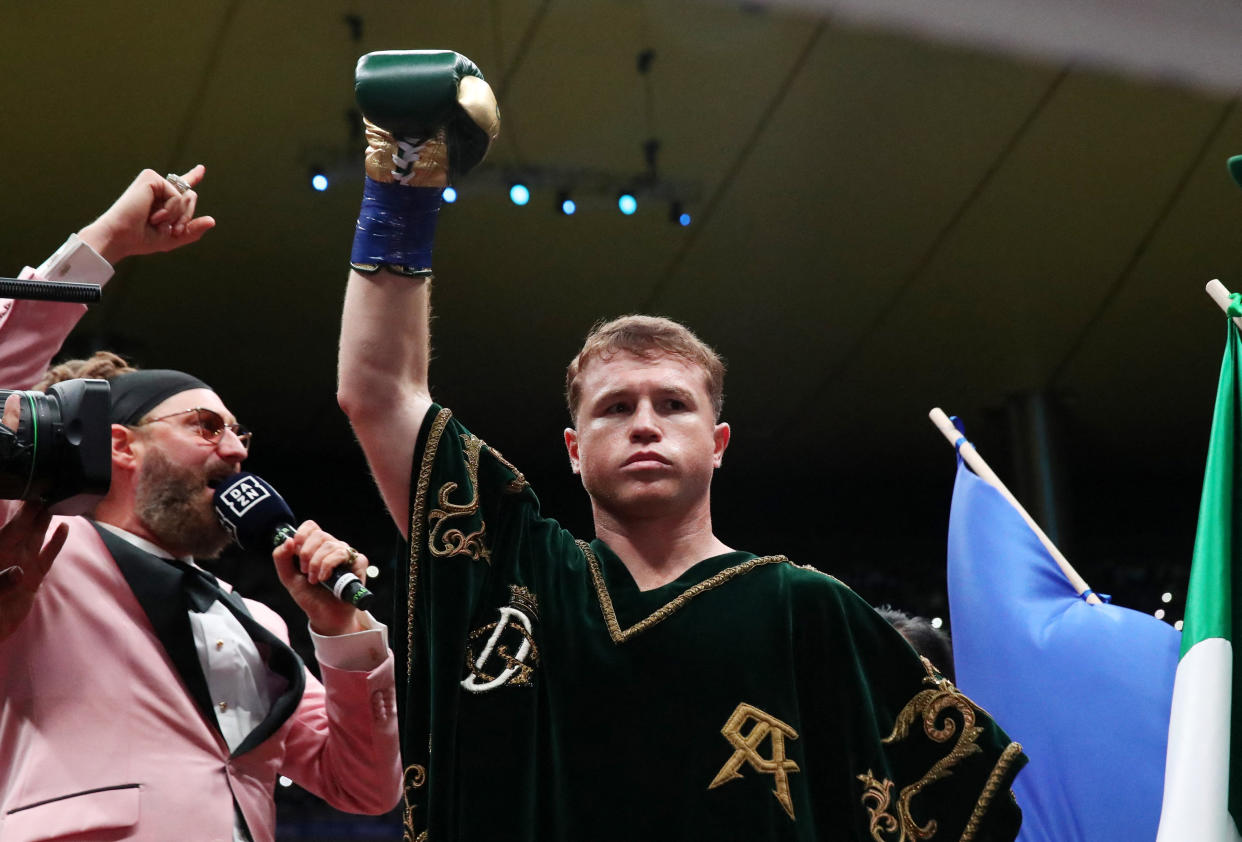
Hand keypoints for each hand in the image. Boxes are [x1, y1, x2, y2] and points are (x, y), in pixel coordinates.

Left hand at [0, 504, 68, 641]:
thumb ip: (2, 582)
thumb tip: (20, 572)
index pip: (12, 527)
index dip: (23, 511)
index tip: (35, 493)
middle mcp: (10, 556)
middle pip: (25, 526)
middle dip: (35, 508)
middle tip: (50, 488)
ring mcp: (23, 565)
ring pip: (36, 536)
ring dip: (46, 520)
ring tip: (57, 501)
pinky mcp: (34, 578)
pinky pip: (47, 556)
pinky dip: (56, 543)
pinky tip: (64, 529)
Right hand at [77, 166, 215, 264]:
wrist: (121, 237)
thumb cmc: (141, 239)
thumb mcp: (172, 238)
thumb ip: (192, 230)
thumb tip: (212, 221)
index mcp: (161, 200)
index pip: (181, 187)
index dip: (192, 177)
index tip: (201, 168)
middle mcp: (157, 187)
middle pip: (191, 197)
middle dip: (186, 218)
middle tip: (170, 230)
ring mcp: (153, 180)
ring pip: (186, 197)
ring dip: (177, 216)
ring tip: (156, 222)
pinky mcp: (151, 177)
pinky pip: (177, 195)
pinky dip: (170, 210)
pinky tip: (153, 215)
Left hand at [271, 519, 367, 635]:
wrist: (325, 616)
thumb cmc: (310, 596)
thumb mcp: (289, 578)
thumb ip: (281, 558)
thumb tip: (288, 540)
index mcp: (317, 547)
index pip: (311, 526)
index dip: (302, 533)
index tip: (295, 549)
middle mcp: (333, 547)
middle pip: (319, 535)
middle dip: (306, 553)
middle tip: (304, 572)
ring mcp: (346, 554)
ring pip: (330, 545)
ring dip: (316, 563)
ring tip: (314, 580)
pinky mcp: (359, 563)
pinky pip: (343, 554)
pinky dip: (329, 565)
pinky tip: (325, 578)